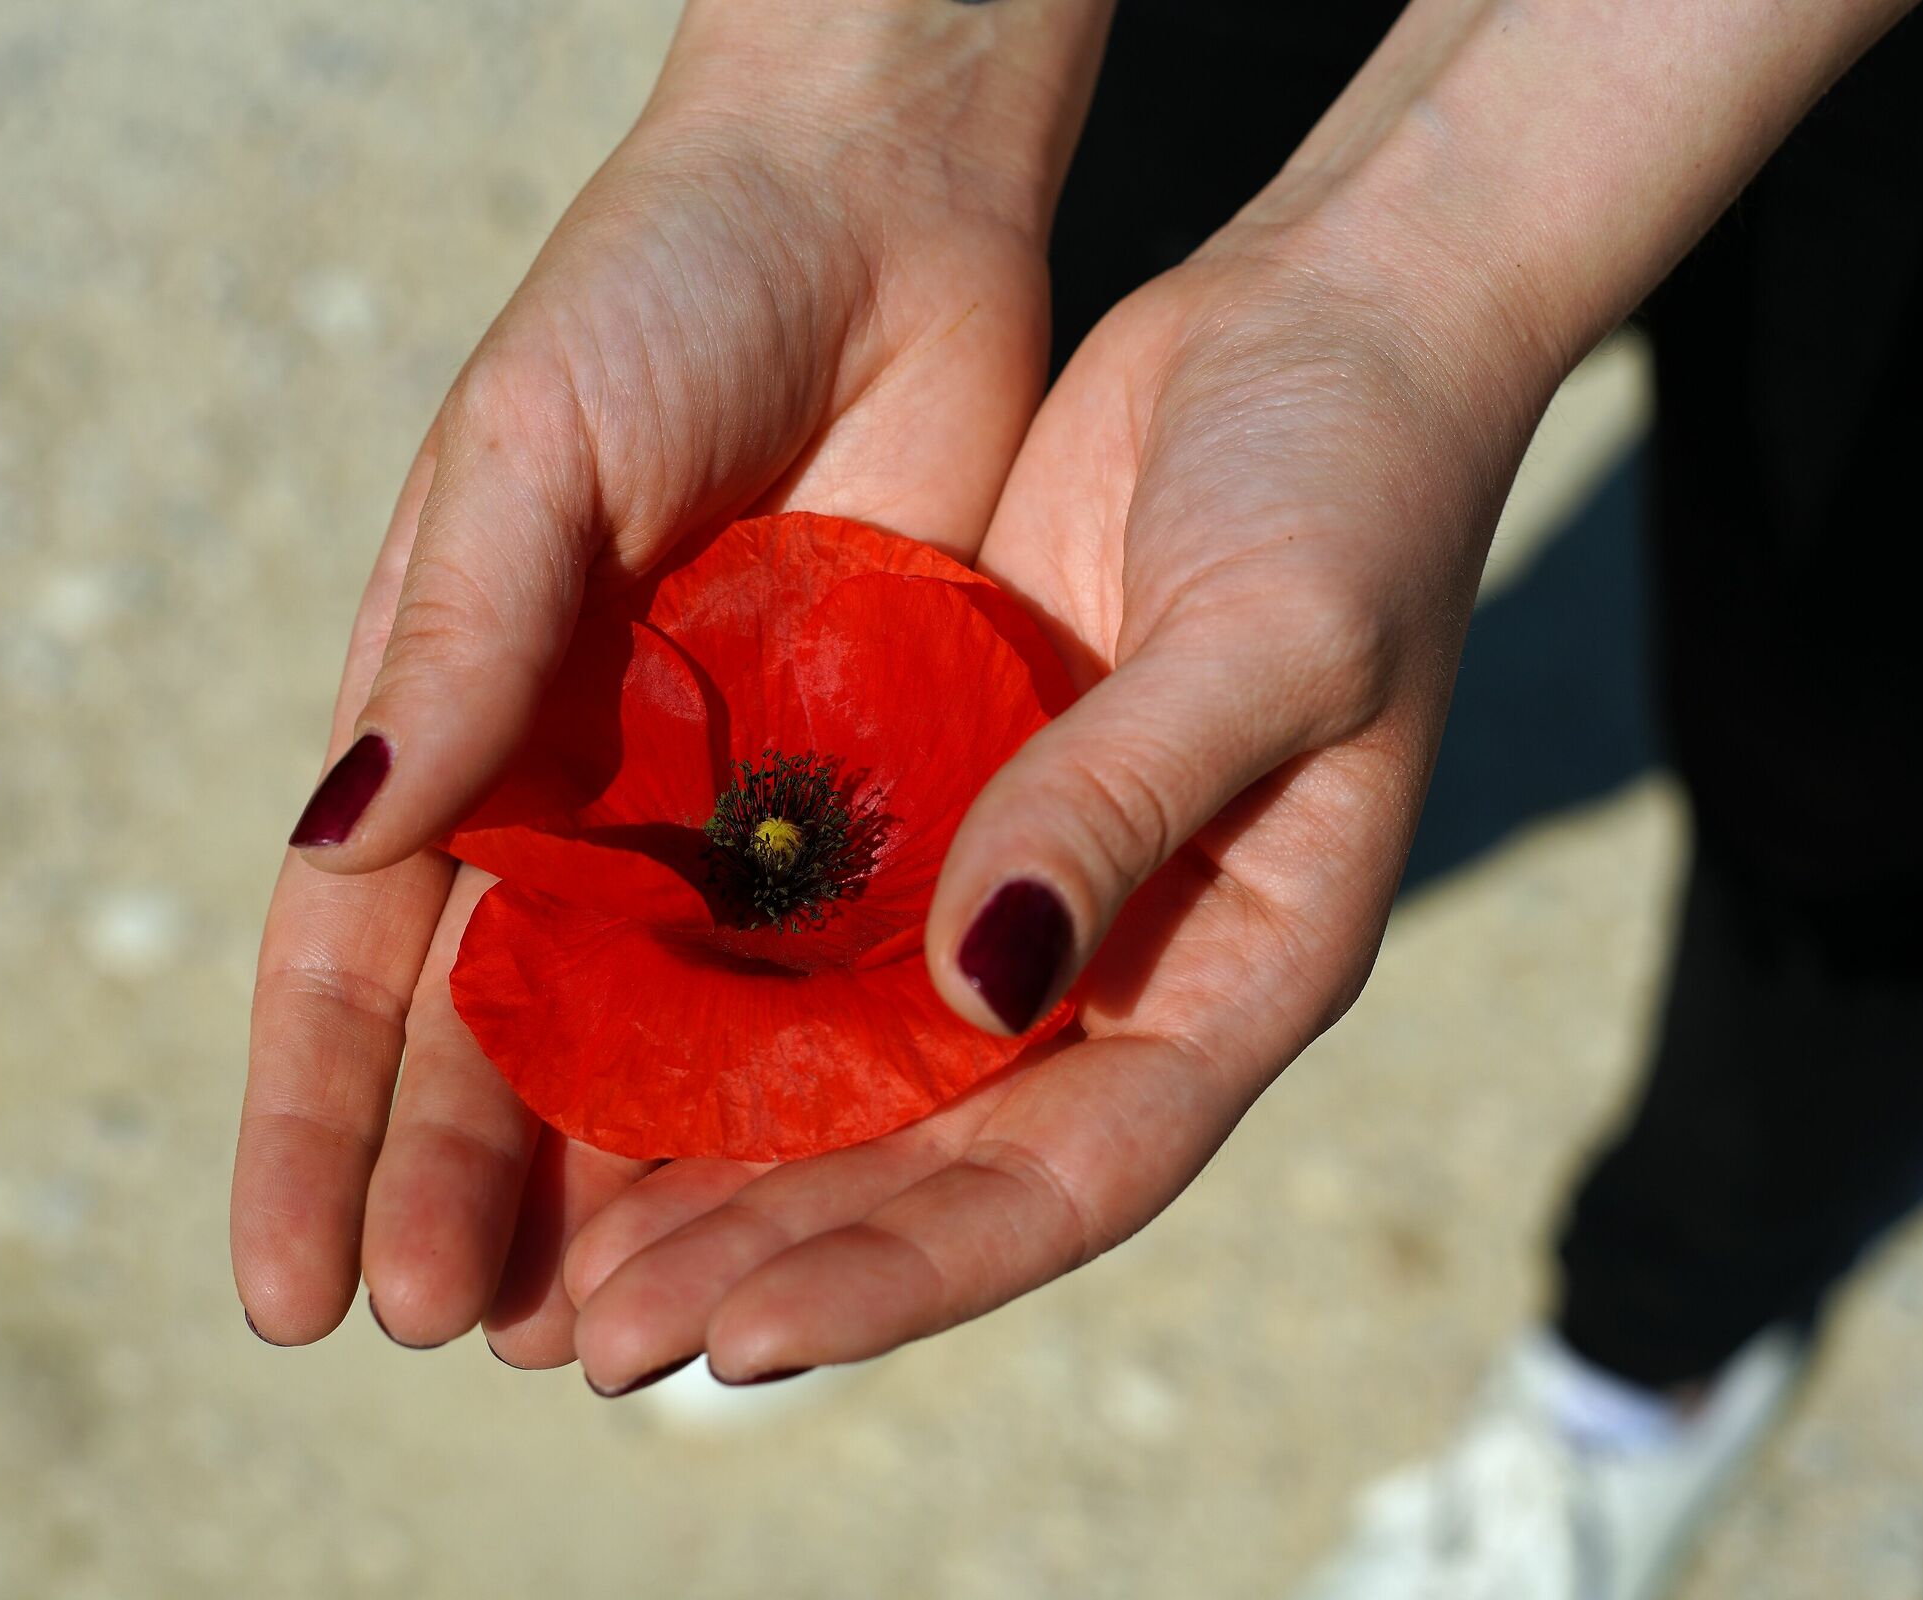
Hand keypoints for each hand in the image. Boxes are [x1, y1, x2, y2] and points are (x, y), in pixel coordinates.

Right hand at [231, 3, 1109, 1353]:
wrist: (877, 199)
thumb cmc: (667, 287)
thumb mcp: (535, 448)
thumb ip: (457, 638)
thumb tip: (335, 836)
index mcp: (454, 718)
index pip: (351, 961)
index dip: (307, 1125)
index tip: (284, 1286)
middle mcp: (572, 795)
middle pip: (498, 1040)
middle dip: (458, 1189)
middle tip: (447, 1334)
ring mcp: (716, 812)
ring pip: (651, 1049)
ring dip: (612, 1190)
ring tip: (588, 1330)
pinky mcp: (860, 798)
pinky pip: (812, 976)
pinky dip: (781, 1097)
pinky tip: (767, 1205)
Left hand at [561, 220, 1562, 1388]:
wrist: (1321, 326)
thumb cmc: (1351, 479)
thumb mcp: (1269, 639)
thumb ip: (1124, 808)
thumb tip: (984, 988)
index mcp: (1238, 973)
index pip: (1066, 1175)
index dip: (908, 1270)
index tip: (738, 1338)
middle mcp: (1122, 965)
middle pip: (937, 1165)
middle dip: (774, 1256)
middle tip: (602, 1340)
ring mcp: (1027, 883)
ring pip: (861, 1077)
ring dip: (725, 1170)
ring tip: (572, 1260)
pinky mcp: (949, 790)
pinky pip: (821, 937)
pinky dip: (720, 1009)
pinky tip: (590, 1057)